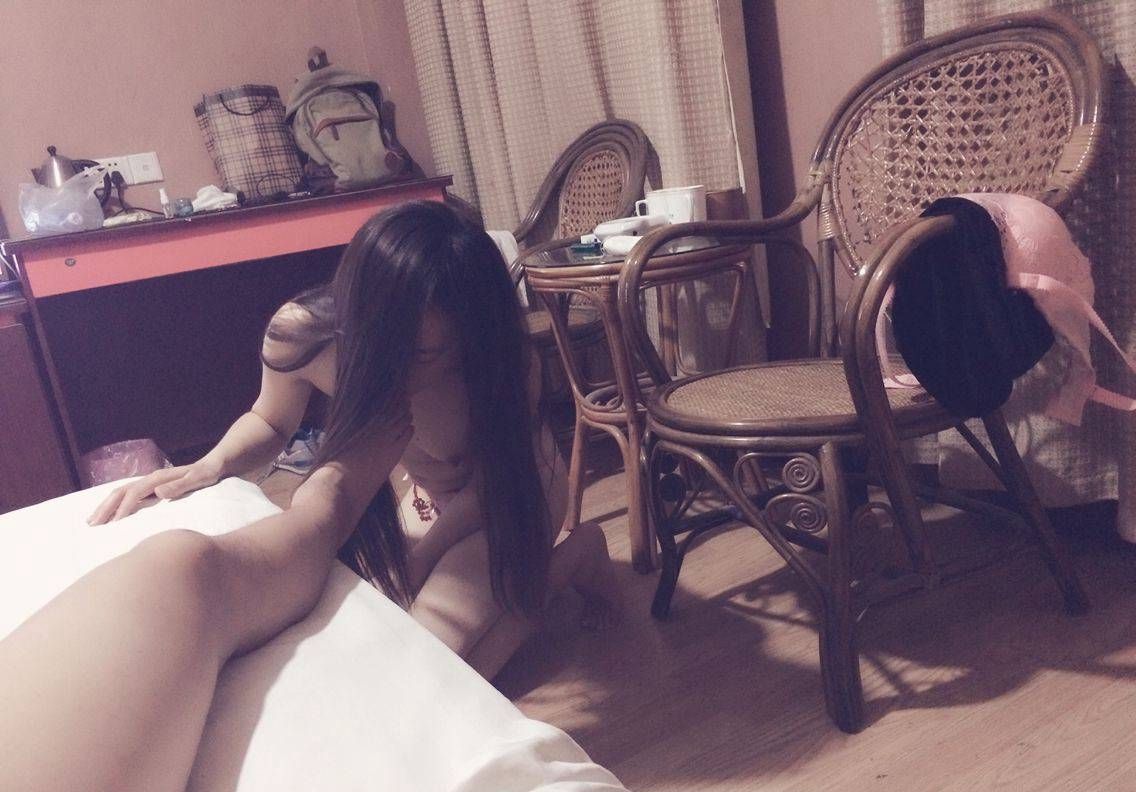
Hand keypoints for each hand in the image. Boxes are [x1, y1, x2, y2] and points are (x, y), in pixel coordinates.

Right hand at [87, 461, 222, 524]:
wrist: (214, 464)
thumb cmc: (207, 473)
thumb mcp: (199, 479)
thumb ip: (180, 485)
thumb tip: (159, 491)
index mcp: (158, 478)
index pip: (134, 493)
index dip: (123, 508)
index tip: (114, 524)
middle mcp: (151, 479)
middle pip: (121, 492)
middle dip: (106, 507)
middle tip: (92, 525)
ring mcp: (150, 483)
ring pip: (121, 493)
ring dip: (106, 506)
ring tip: (92, 521)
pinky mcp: (153, 488)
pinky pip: (129, 496)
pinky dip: (116, 505)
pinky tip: (110, 515)